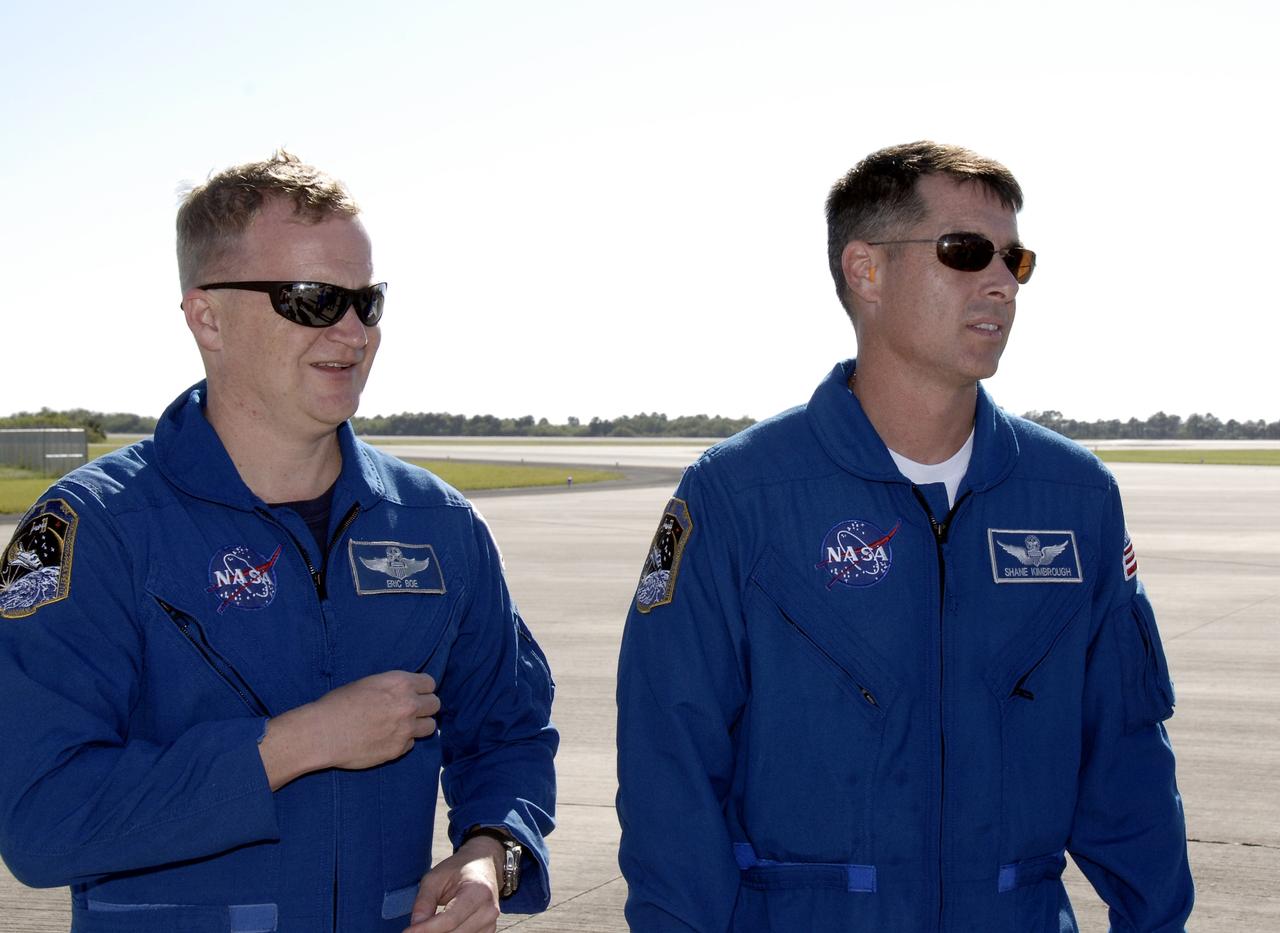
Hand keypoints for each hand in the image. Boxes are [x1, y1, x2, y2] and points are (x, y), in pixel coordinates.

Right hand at [259, 671, 439, 788]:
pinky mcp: (398, 750)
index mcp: (400, 683)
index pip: (430, 683)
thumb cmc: (338, 704)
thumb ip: (392, 687)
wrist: (322, 733)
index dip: (422, 689)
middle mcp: (408, 705)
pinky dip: (403, 742)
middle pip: (435, 704)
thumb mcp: (368, 683)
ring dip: (419, 726)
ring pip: (430, 727)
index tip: (415, 693)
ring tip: (402, 726)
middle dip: (425, 707)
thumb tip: (404, 691)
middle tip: (410, 710)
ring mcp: (405, 729)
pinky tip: (387, 739)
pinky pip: (411, 744)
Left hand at [403, 835, 502, 931]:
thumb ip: (424, 901)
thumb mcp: (436, 877)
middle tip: (412, 930)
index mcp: (479, 891)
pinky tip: (439, 929)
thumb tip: (415, 925)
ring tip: (425, 928)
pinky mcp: (488, 932)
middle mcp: (489, 910)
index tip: (407, 932)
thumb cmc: (458, 869)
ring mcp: (491, 923)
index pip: (450, 919)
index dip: (426, 929)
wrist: (483, 865)